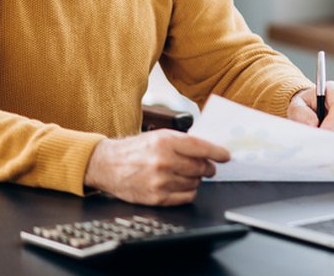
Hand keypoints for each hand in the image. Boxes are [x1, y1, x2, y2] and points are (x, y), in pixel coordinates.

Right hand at [83, 130, 229, 205]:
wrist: (108, 165)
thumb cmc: (136, 150)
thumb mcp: (159, 136)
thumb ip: (183, 141)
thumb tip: (210, 149)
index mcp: (165, 142)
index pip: (201, 148)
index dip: (217, 153)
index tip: (226, 156)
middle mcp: (163, 161)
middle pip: (200, 167)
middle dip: (207, 167)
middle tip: (207, 167)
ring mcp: (160, 181)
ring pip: (195, 183)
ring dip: (196, 180)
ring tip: (185, 174)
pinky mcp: (156, 197)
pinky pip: (186, 197)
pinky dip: (189, 192)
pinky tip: (181, 185)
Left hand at [288, 81, 333, 135]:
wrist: (312, 106)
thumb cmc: (306, 104)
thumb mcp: (297, 105)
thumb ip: (302, 113)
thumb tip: (314, 123)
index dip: (333, 121)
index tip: (322, 131)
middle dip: (332, 131)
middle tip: (319, 136)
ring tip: (323, 132)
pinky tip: (331, 132)